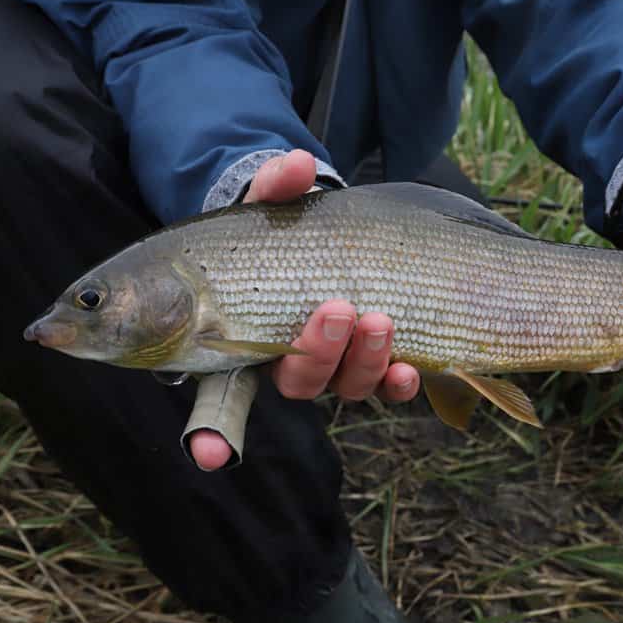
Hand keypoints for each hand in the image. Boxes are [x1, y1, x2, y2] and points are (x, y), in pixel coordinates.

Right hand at [188, 150, 419, 470]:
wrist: (329, 236)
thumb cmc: (281, 228)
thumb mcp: (271, 205)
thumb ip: (276, 187)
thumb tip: (298, 164)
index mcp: (244, 337)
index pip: (217, 401)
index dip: (213, 435)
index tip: (212, 457)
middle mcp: (287, 360)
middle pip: (298, 380)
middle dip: (319, 352)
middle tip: (339, 309)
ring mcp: (335, 363)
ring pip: (345, 384)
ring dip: (364, 360)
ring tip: (379, 320)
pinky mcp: (375, 360)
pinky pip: (386, 385)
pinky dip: (398, 380)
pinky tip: (410, 369)